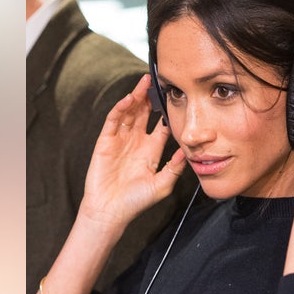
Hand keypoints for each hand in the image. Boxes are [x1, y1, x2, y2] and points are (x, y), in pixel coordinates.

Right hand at [78, 74, 186, 228]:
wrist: (110, 212)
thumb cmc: (135, 201)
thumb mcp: (162, 184)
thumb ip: (175, 167)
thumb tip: (188, 150)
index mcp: (151, 150)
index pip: (162, 126)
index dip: (168, 112)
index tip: (178, 98)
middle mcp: (136, 142)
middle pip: (145, 113)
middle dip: (151, 97)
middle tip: (160, 81)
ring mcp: (120, 140)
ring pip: (130, 112)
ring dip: (136, 97)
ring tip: (144, 82)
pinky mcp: (105, 141)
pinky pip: (114, 120)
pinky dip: (121, 108)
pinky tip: (130, 99)